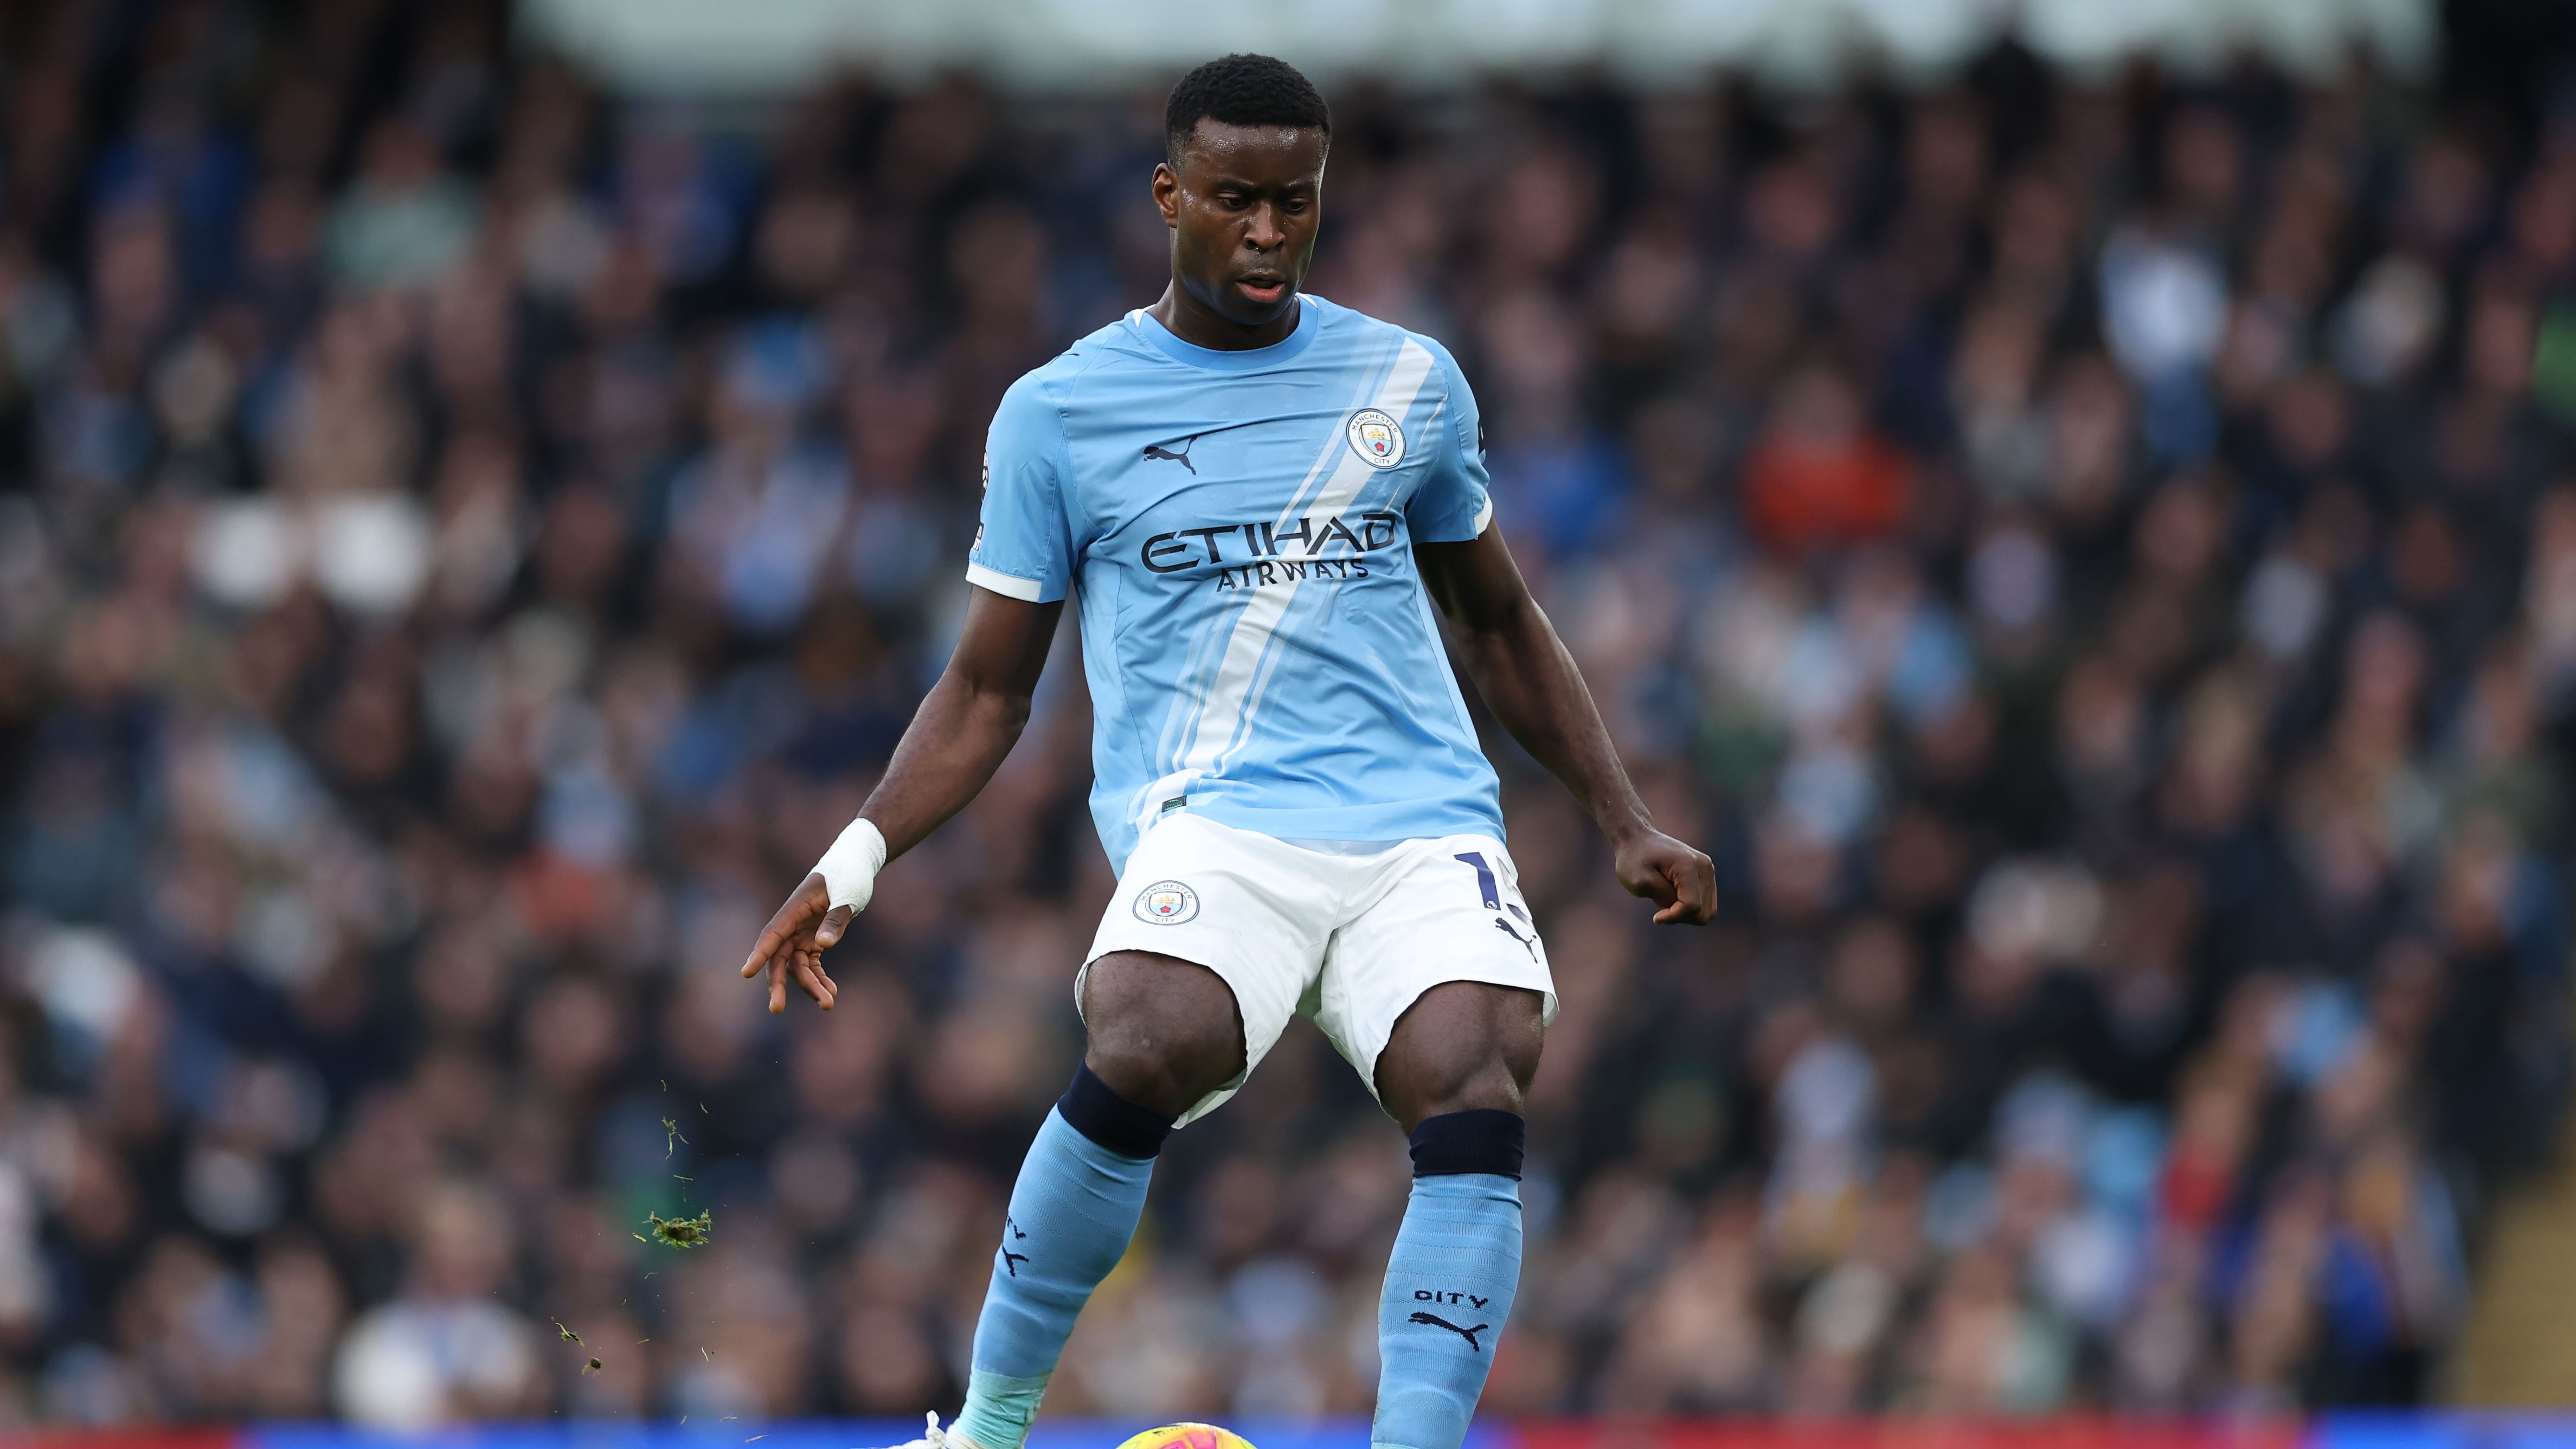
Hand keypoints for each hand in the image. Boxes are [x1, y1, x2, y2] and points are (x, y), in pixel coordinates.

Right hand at [739, 873, 849, 1013]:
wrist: (853, 867)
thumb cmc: (849, 876)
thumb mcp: (847, 894)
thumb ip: (836, 919)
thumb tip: (823, 945)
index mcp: (794, 909)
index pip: (772, 934)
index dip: (759, 954)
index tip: (745, 973)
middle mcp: (793, 924)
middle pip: (779, 958)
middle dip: (777, 984)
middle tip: (776, 1009)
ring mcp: (802, 934)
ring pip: (797, 967)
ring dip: (810, 986)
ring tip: (828, 1004)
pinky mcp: (813, 941)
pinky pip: (812, 965)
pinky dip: (820, 979)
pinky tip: (831, 992)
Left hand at [1613, 827, 1717, 924]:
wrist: (1637, 839)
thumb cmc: (1634, 859)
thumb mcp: (1640, 882)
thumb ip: (1665, 898)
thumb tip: (1684, 910)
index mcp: (1689, 865)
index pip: (1692, 907)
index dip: (1673, 917)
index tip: (1655, 916)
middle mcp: (1705, 867)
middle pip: (1703, 914)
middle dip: (1680, 916)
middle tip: (1659, 904)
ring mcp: (1708, 870)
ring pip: (1706, 912)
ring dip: (1684, 913)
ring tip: (1664, 898)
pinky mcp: (1707, 875)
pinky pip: (1705, 905)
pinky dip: (1688, 907)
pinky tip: (1671, 895)